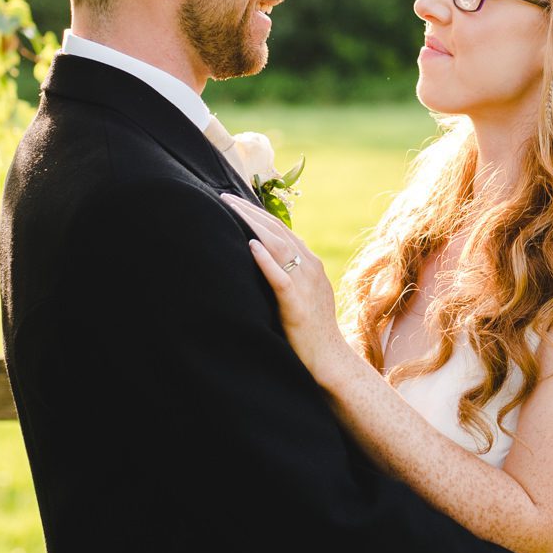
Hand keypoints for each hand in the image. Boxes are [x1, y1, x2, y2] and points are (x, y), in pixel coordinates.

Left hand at [224, 194, 360, 386]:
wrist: (329, 357)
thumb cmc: (310, 328)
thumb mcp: (301, 293)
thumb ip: (288, 274)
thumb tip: (264, 259)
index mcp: (310, 263)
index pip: (281, 229)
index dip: (257, 212)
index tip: (234, 200)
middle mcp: (310, 268)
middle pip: (277, 230)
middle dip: (249, 211)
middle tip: (224, 195)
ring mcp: (305, 284)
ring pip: (278, 246)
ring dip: (252, 225)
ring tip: (231, 209)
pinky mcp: (296, 304)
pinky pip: (280, 277)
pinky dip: (266, 260)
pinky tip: (251, 245)